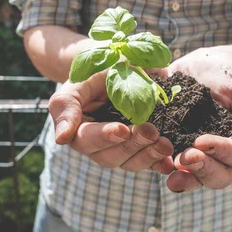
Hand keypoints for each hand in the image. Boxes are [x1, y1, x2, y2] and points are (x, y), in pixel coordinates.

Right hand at [48, 71, 174, 173]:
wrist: (116, 68)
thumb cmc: (93, 72)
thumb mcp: (77, 83)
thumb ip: (66, 107)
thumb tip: (62, 138)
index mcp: (78, 132)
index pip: (88, 139)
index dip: (105, 136)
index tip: (122, 130)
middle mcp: (98, 148)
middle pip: (112, 156)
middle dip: (133, 145)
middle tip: (151, 131)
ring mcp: (120, 151)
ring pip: (131, 162)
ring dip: (149, 155)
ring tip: (165, 144)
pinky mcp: (140, 151)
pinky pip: (149, 162)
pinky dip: (160, 163)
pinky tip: (170, 162)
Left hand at [164, 47, 231, 192]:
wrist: (202, 63)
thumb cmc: (230, 76)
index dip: (218, 153)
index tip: (203, 141)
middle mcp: (214, 156)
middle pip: (212, 176)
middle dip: (199, 170)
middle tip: (184, 157)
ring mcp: (189, 152)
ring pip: (189, 175)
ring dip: (179, 175)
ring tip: (167, 169)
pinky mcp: (166, 144)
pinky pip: (162, 161)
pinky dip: (155, 161)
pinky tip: (146, 156)